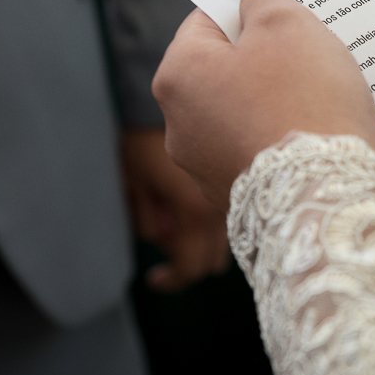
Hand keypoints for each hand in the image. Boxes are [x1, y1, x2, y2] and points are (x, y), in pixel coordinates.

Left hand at [121, 128, 229, 291]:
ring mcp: (234, 196)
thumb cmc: (144, 139)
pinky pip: (230, 219)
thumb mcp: (136, 184)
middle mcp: (222, 208)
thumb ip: (150, 222)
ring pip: (224, 242)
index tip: (153, 278)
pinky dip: (212, 222)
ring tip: (176, 213)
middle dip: (186, 259)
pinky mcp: (238, 185)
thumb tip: (166, 241)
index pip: (191, 267)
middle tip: (163, 234)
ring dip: (202, 241)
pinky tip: (192, 199)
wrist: (176, 95)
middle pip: (212, 261)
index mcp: (195, 212)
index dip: (172, 279)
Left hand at [152, 0, 374, 210]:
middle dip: (267, 59)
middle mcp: (179, 126)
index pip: (206, 21)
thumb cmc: (305, 102)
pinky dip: (284, 138)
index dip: (248, 11)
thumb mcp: (288, 24)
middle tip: (310, 56)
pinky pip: (261, 149)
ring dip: (277, 101)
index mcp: (178, 76)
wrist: (330, 198)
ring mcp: (206, 168)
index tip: (283, 15)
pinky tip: (317, 135)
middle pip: (226, 69)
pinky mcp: (239, 196)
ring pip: (245, 111)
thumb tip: (254, 4)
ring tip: (321, 100)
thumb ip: (263, 0)